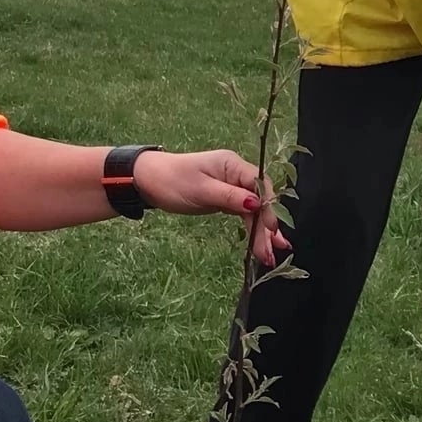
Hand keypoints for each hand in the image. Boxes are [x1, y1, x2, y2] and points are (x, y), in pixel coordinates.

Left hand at [135, 149, 289, 264]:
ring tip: (270, 256)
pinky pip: (245, 214)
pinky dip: (253, 228)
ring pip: (254, 210)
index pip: (260, 185)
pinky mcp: (227, 199)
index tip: (272, 229)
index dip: (268, 207)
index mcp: (232, 164)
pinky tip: (262, 244)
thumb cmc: (172, 181)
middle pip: (260, 200)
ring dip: (262, 233)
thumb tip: (257, 204)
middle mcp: (237, 174)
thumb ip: (230, 197)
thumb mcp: (201, 190)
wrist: (149, 181)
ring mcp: (233, 187)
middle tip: (271, 253)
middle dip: (266, 227)